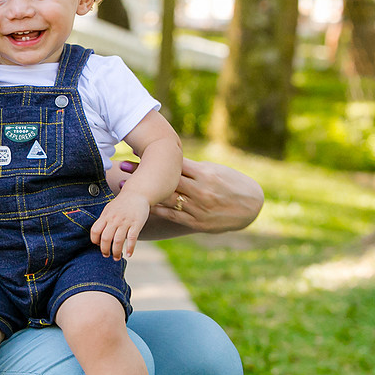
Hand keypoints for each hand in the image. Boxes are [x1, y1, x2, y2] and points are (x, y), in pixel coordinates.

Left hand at [90, 192, 148, 259]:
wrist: (137, 193)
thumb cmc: (122, 203)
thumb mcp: (109, 209)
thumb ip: (103, 220)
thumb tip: (98, 235)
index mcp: (106, 216)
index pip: (95, 230)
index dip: (95, 240)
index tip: (98, 245)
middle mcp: (114, 219)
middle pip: (106, 238)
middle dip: (105, 250)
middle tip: (106, 255)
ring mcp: (125, 222)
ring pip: (118, 241)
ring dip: (117, 252)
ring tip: (117, 258)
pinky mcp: (136, 224)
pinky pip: (132, 239)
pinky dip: (130, 248)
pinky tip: (129, 254)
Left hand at [116, 157, 263, 233]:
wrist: (252, 208)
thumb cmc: (232, 183)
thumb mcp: (215, 170)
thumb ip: (193, 168)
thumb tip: (171, 160)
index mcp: (204, 174)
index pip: (173, 164)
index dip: (152, 159)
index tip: (133, 151)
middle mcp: (200, 190)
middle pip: (165, 180)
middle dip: (142, 173)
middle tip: (121, 165)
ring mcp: (198, 207)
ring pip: (165, 198)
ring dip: (144, 193)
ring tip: (123, 186)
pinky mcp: (197, 222)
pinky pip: (172, 215)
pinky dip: (155, 210)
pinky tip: (139, 206)